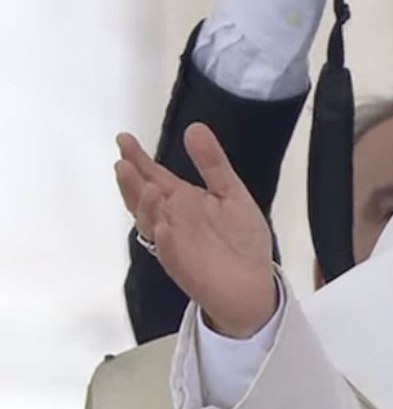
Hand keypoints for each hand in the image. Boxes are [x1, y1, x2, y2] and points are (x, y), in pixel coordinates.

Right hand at [114, 125, 278, 338]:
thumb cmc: (242, 237)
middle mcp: (171, 218)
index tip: (123, 139)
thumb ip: (212, 163)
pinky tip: (164, 227)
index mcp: (182, 199)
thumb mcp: (231, 193)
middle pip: (143, 197)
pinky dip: (164, 238)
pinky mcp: (181, 263)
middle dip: (132, 181)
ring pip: (150, 221)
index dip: (138, 159)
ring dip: (147, 206)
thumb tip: (194, 127)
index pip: (154, 175)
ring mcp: (172, 241)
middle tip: (124, 163)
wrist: (252, 281)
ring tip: (150, 188)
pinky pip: (168, 250)